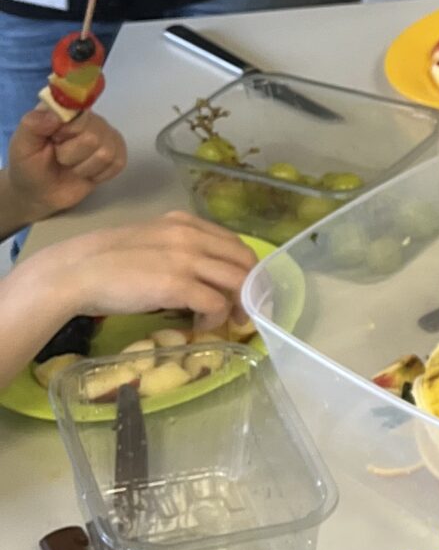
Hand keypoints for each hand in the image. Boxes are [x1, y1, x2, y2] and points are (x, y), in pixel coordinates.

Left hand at [7, 104, 125, 219]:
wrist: (40, 192)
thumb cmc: (29, 165)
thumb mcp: (21, 145)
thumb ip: (32, 125)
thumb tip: (57, 116)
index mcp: (64, 109)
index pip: (79, 109)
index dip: (67, 129)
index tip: (54, 139)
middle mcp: (88, 117)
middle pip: (93, 136)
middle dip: (71, 155)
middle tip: (60, 157)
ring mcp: (105, 135)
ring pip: (106, 153)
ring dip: (83, 167)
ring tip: (72, 166)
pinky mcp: (117, 153)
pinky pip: (117, 164)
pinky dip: (98, 175)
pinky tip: (86, 172)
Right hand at [19, 212, 256, 334]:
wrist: (75, 272)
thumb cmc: (106, 262)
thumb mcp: (151, 243)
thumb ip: (179, 250)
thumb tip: (202, 276)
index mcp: (185, 223)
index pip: (234, 243)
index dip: (246, 269)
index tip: (244, 290)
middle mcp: (191, 235)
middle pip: (245, 261)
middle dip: (253, 288)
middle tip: (244, 310)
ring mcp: (186, 259)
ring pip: (239, 281)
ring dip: (239, 306)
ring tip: (227, 321)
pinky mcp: (177, 285)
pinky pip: (217, 304)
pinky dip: (216, 319)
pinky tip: (201, 326)